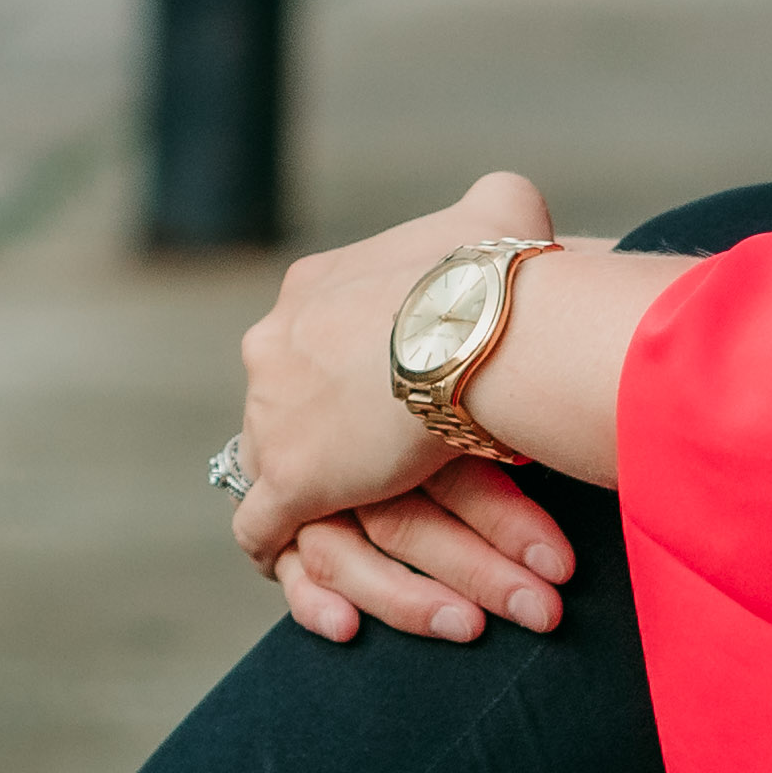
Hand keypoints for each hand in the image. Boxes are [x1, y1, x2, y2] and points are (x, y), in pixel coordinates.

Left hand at [226, 172, 582, 643]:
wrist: (483, 325)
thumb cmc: (498, 271)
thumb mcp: (499, 211)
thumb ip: (491, 212)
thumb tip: (510, 211)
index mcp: (312, 287)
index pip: (310, 334)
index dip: (342, 369)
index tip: (380, 392)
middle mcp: (273, 345)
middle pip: (282, 398)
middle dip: (318, 429)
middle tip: (366, 461)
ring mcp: (273, 415)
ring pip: (268, 461)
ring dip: (304, 491)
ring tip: (339, 518)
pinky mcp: (289, 480)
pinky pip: (261, 528)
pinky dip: (277, 549)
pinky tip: (291, 561)